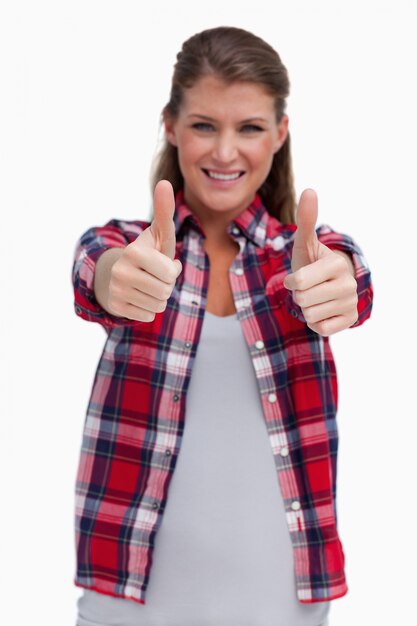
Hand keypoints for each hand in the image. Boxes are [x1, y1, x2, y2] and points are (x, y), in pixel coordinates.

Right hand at [107, 179, 182, 321]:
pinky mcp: (115, 307)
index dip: (171, 271)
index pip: (170, 273)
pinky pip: (148, 316)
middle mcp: (121, 271)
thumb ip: (164, 212)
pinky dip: (148, 309)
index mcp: (133, 252)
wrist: (118, 274)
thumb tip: (164, 182)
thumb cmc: (148, 253)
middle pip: (165, 291)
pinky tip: (139, 297)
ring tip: (148, 286)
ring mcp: (116, 290)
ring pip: (158, 305)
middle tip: (154, 276)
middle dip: (166, 285)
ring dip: (159, 298)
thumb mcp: (158, 234)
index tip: (161, 263)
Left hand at [283, 189, 357, 335]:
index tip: (297, 277)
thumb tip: (309, 190)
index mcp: (337, 264)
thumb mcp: (304, 243)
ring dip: (306, 308)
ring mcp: (351, 303)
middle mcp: (349, 284)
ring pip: (310, 315)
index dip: (291, 282)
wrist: (325, 284)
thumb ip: (305, 220)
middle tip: (307, 288)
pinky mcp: (350, 320)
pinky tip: (322, 310)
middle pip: (302, 300)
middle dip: (298, 295)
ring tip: (314, 297)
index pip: (299, 283)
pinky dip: (316, 322)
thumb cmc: (311, 263)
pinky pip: (321, 329)